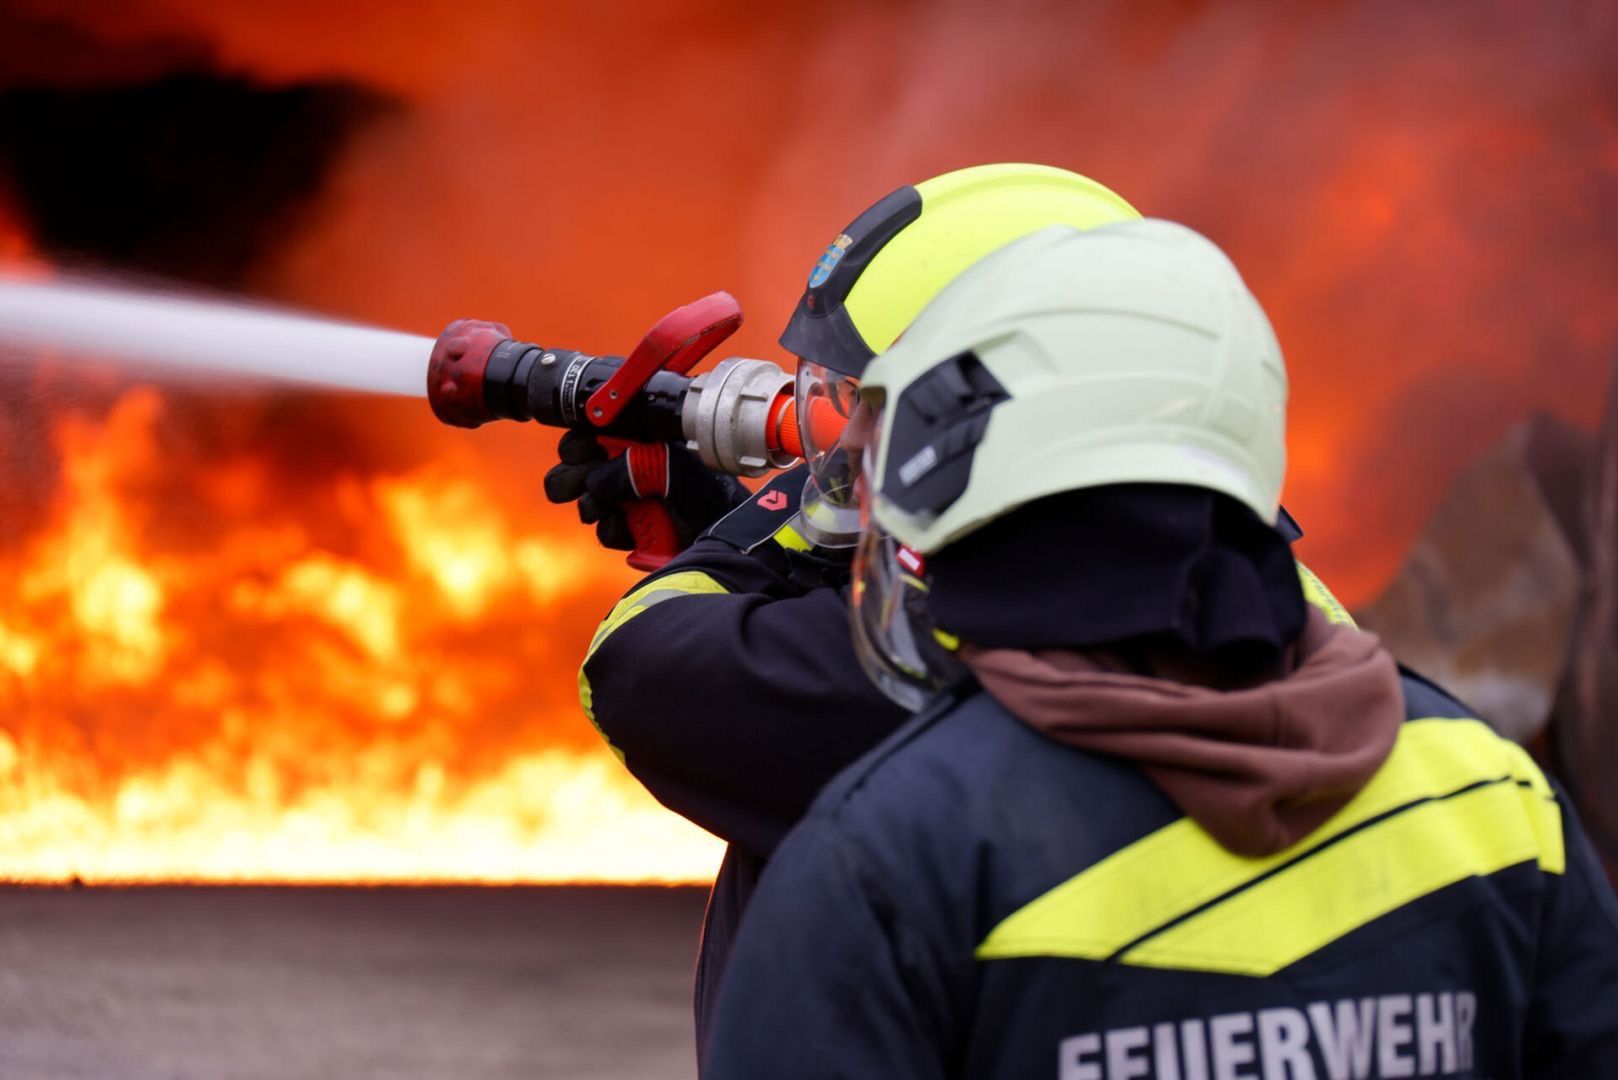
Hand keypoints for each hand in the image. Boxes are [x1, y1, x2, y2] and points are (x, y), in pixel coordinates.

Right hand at [543, 430, 751, 552]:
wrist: (730, 547)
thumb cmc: (714, 500)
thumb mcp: (679, 473)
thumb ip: (637, 468)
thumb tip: (595, 480)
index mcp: (649, 441)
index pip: (601, 432)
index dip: (583, 440)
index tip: (577, 452)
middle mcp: (638, 469)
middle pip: (584, 466)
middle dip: (574, 475)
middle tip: (573, 485)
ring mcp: (635, 501)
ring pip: (590, 499)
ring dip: (593, 504)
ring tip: (607, 508)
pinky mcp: (636, 531)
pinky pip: (606, 528)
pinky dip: (613, 530)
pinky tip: (629, 530)